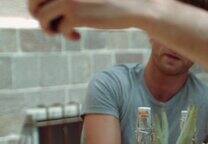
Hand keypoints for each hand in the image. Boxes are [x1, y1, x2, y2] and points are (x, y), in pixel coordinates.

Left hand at [28, 0, 150, 39]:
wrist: (134, 8)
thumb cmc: (112, 2)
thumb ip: (72, 0)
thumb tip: (45, 10)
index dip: (37, 3)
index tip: (51, 14)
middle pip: (33, 2)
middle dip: (37, 15)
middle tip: (50, 26)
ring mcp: (68, 0)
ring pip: (42, 17)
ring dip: (49, 28)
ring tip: (62, 33)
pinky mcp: (76, 15)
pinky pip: (60, 29)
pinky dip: (66, 35)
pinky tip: (78, 37)